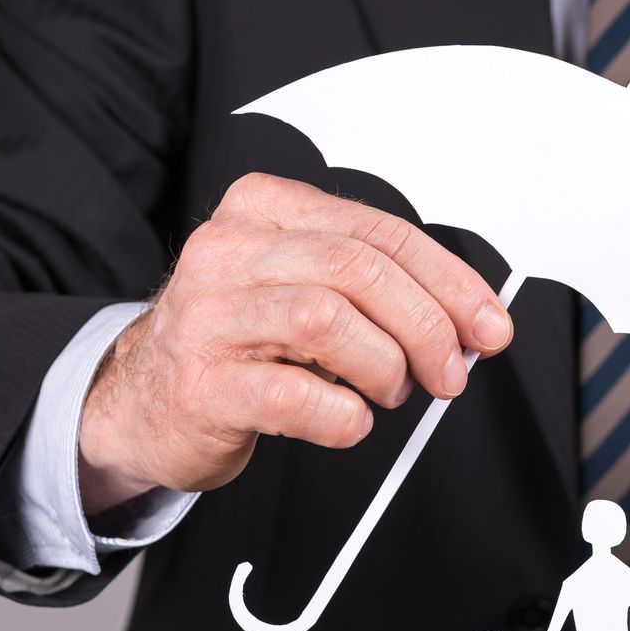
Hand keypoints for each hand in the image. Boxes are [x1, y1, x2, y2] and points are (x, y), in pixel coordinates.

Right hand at [78, 173, 512, 513]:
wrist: (142, 400)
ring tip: (388, 392)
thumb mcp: (301, 287)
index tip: (487, 325)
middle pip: (357, 270)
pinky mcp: (201, 384)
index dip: (449, 281)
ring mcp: (207, 317)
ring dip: (383, 366)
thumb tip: (468, 321)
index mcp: (263, 210)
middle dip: (426, 325)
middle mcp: (228, 251)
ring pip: (327, 320)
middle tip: (449, 372)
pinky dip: (342, 415)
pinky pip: (295, 395)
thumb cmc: (236, 341)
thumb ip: (375, 288)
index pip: (378, 231)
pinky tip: (347, 420)